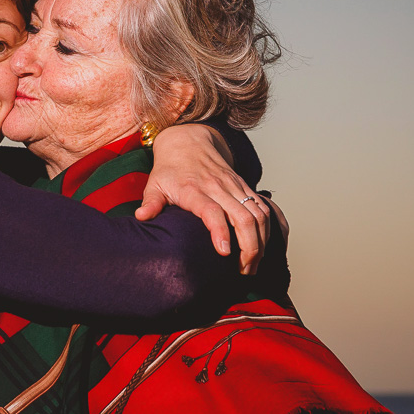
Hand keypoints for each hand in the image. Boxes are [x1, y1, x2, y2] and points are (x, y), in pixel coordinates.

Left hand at [136, 123, 270, 273]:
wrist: (189, 142)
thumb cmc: (170, 170)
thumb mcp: (155, 183)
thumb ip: (150, 202)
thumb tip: (141, 217)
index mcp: (194, 190)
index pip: (212, 211)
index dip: (220, 231)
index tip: (225, 253)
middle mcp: (219, 188)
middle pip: (243, 217)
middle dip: (249, 247)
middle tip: (243, 271)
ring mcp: (235, 187)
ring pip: (258, 214)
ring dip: (261, 241)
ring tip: (253, 265)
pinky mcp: (245, 187)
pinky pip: (265, 207)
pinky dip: (272, 228)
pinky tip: (269, 246)